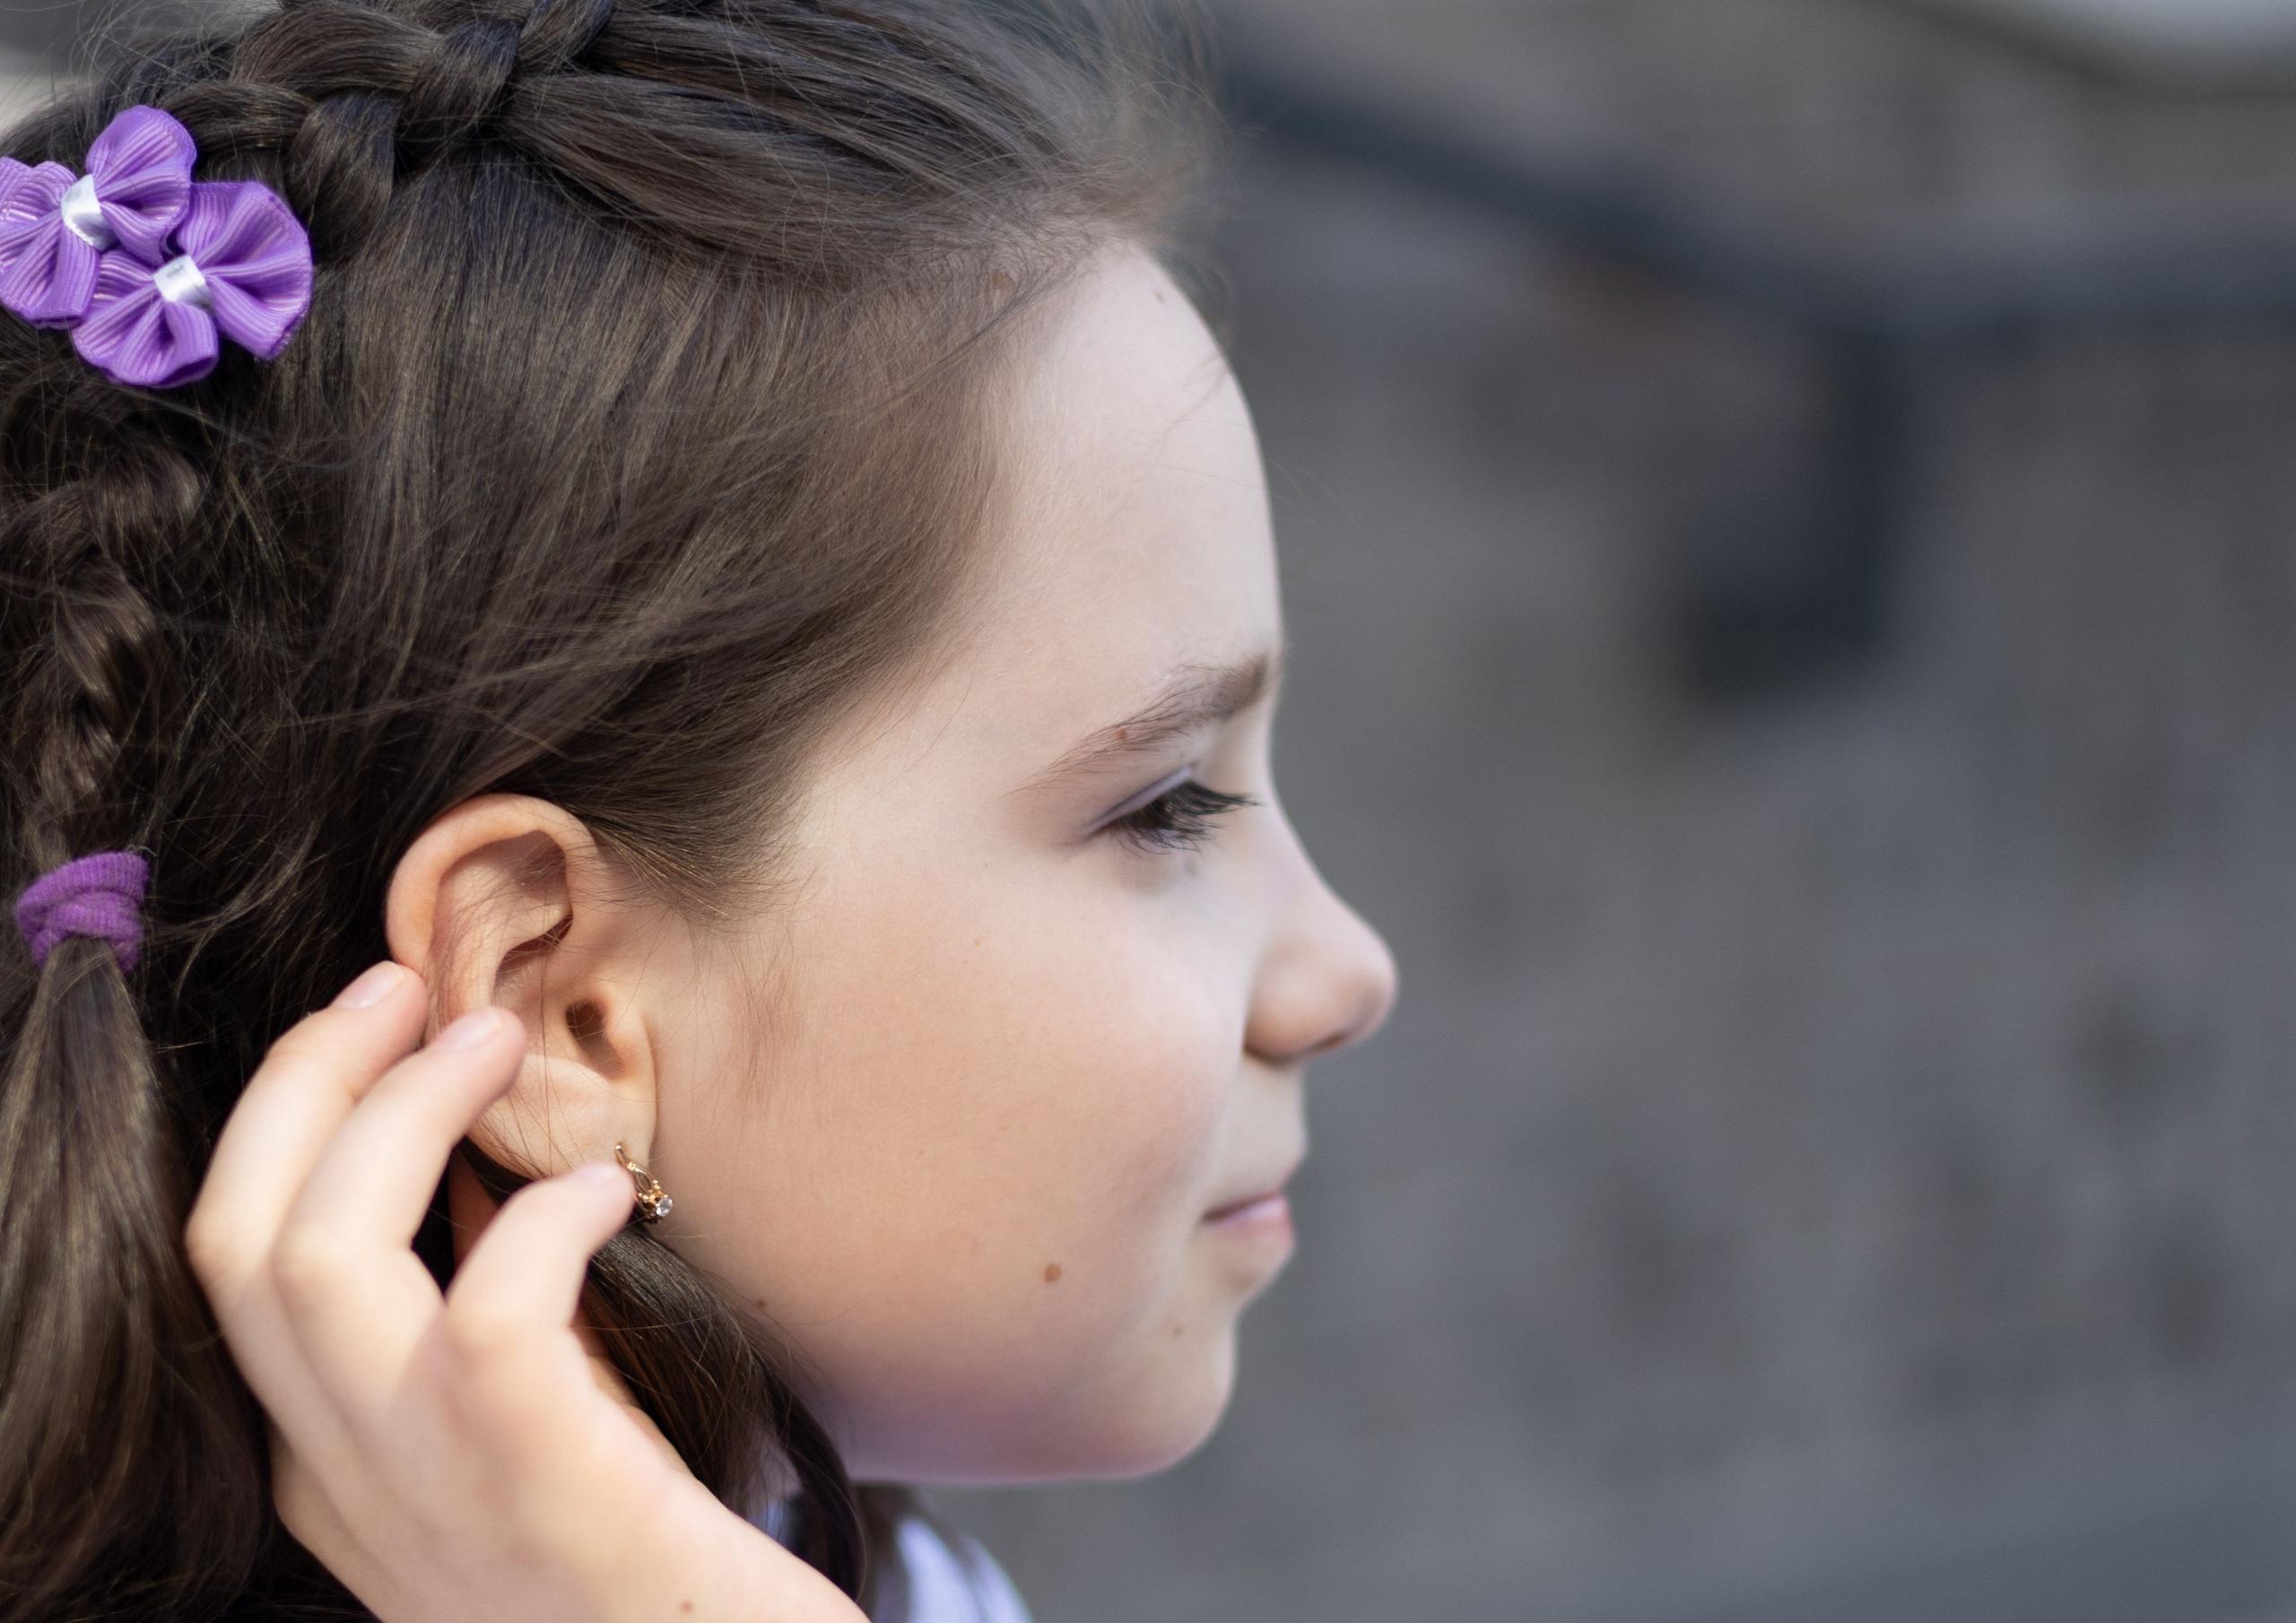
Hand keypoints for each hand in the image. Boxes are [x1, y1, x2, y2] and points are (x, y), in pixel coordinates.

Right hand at [186, 962, 862, 1622]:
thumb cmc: (649, 1565)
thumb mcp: (522, 1448)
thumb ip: (476, 1339)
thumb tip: (480, 1175)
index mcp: (333, 1463)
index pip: (231, 1261)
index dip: (286, 1115)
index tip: (373, 1021)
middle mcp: (349, 1481)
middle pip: (240, 1239)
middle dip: (310, 1080)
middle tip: (411, 987)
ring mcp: (433, 1493)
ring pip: (321, 1259)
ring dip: (402, 1113)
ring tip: (499, 1039)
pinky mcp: (546, 1492)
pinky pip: (493, 1313)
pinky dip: (540, 1218)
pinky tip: (609, 1189)